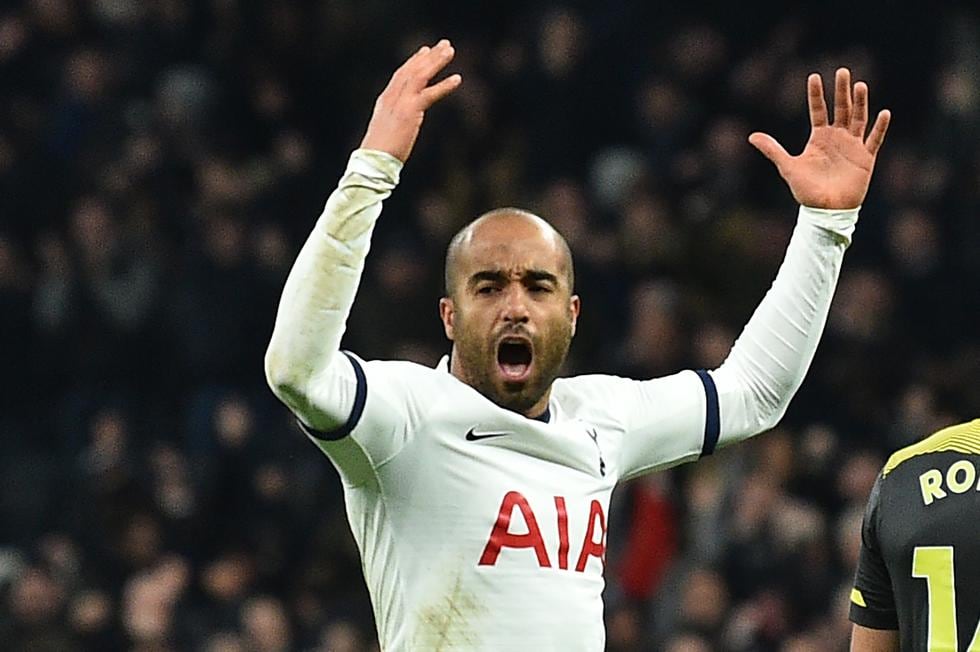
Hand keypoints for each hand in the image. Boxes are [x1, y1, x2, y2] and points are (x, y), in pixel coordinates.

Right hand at [360, 39, 461, 162]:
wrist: (373, 160)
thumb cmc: (379, 153)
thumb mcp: (386, 131)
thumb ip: (395, 122)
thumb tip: (403, 124)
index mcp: (385, 100)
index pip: (401, 75)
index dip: (414, 62)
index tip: (425, 51)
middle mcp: (392, 97)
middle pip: (412, 70)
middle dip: (429, 56)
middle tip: (444, 44)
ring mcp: (400, 102)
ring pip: (420, 75)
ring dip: (436, 62)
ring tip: (450, 51)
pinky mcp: (410, 111)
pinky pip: (430, 94)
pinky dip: (444, 85)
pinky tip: (458, 79)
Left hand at [749, 68, 890, 208]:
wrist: (825, 211)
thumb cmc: (806, 190)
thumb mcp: (788, 166)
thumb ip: (772, 150)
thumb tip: (751, 136)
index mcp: (819, 138)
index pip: (818, 111)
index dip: (816, 95)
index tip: (814, 76)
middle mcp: (837, 138)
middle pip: (841, 109)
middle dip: (841, 91)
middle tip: (842, 71)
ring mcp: (852, 147)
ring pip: (858, 119)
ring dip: (860, 103)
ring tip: (860, 85)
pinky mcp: (865, 158)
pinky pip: (875, 140)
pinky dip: (880, 127)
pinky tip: (884, 113)